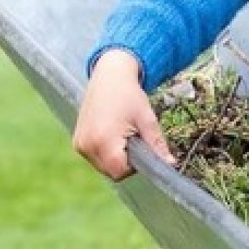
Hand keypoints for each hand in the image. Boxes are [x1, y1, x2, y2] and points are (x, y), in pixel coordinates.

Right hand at [72, 49, 174, 180]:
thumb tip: (171, 165)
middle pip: (111, 172)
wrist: (109, 76)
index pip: (120, 172)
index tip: (140, 147)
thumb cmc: (129, 95)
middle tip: (132, 138)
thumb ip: (157, 145)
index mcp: (104, 140)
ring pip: (103, 166)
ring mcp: (79, 144)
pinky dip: (105, 152)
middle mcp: (87, 145)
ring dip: (115, 157)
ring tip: (121, 134)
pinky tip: (111, 134)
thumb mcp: (147, 119)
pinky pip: (95, 158)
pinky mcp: (77, 142)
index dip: (134, 165)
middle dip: (125, 162)